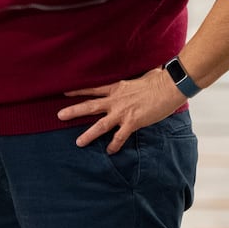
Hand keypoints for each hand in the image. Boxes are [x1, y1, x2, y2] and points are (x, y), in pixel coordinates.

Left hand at [58, 68, 186, 153]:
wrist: (169, 87)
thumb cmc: (158, 79)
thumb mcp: (139, 76)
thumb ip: (132, 80)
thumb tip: (137, 76)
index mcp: (116, 87)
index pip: (92, 89)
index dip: (78, 90)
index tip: (64, 92)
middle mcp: (115, 100)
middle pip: (90, 106)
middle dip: (73, 111)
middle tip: (59, 115)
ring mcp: (123, 112)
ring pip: (101, 125)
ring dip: (89, 134)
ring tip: (79, 142)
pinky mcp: (133, 122)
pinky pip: (120, 136)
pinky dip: (114, 144)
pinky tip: (109, 151)